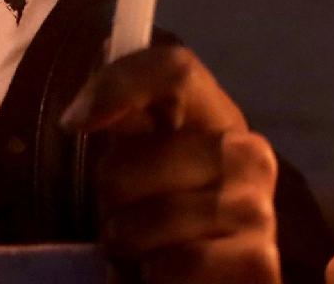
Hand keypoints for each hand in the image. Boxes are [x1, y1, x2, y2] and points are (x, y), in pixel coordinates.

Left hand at [62, 42, 280, 283]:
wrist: (214, 280)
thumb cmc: (167, 218)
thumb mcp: (142, 162)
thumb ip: (121, 116)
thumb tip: (78, 118)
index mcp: (218, 118)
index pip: (173, 70)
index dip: (117, 86)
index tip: (74, 124)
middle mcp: (248, 153)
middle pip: (124, 167)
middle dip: (111, 203)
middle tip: (133, 217)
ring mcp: (258, 208)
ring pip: (144, 226)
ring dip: (129, 250)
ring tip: (147, 252)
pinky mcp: (259, 263)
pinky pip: (174, 267)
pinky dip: (155, 282)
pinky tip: (169, 279)